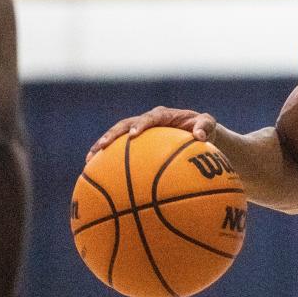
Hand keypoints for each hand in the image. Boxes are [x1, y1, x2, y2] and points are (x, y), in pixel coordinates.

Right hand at [86, 106, 216, 161]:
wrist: (201, 135)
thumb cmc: (205, 130)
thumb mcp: (209, 126)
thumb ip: (206, 126)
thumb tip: (200, 135)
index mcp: (163, 115)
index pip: (149, 118)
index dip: (140, 125)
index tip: (134, 135)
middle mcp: (148, 122)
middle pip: (124, 126)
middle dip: (111, 136)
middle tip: (100, 148)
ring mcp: (140, 134)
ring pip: (117, 140)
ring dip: (102, 149)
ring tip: (88, 163)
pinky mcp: (137, 147)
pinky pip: (121, 155)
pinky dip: (109, 165)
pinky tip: (98, 181)